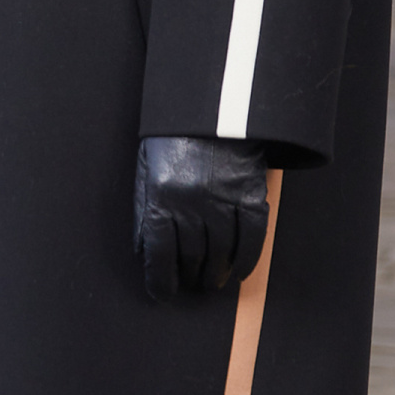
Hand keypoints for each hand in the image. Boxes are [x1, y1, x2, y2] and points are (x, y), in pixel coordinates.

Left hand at [134, 135, 268, 300]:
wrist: (212, 101)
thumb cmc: (172, 137)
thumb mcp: (146, 170)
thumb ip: (143, 211)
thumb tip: (144, 253)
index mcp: (160, 195)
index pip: (158, 254)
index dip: (160, 280)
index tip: (163, 293)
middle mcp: (191, 201)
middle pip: (191, 256)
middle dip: (190, 276)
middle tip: (192, 283)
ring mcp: (223, 197)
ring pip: (221, 253)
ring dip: (217, 274)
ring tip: (213, 281)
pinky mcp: (251, 191)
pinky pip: (252, 237)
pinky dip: (246, 260)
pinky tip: (239, 271)